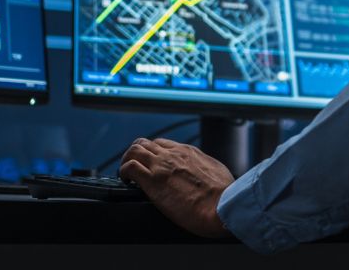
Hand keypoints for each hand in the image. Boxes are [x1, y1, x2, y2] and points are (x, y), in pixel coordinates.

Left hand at [120, 137, 234, 237]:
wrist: (221, 206)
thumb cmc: (224, 194)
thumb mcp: (216, 170)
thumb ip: (204, 167)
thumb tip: (203, 172)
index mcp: (187, 152)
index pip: (162, 144)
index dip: (152, 152)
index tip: (150, 164)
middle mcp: (172, 155)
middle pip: (144, 143)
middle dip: (136, 154)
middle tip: (134, 168)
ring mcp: (161, 166)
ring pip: (134, 150)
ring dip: (126, 160)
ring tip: (126, 174)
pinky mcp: (152, 181)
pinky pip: (129, 167)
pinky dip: (123, 172)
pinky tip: (126, 181)